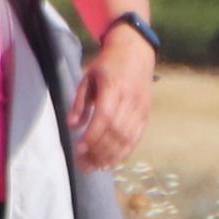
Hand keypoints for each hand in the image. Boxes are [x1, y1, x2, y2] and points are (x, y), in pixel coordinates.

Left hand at [73, 22, 153, 169]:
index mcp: (114, 86)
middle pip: (116, 131)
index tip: (79, 149)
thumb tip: (72, 126)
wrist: (135, 51)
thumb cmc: (107, 65)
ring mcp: (141, 108)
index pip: (105, 117)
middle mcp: (130, 99)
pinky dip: (123, 152)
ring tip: (94, 167)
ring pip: (127, 138)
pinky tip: (111, 161)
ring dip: (110, 156)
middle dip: (98, 151)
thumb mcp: (88, 77)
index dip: (93, 135)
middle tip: (83, 165)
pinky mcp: (146, 114)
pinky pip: (136, 138)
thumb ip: (80, 102)